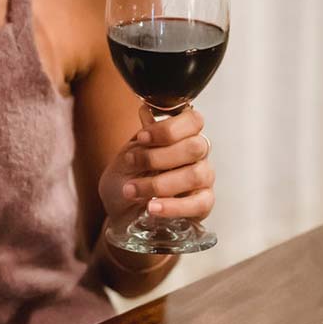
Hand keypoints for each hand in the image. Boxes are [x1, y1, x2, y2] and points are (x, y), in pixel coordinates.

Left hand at [99, 106, 215, 221]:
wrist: (119, 210)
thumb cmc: (127, 179)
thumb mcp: (127, 157)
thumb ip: (142, 140)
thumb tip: (147, 113)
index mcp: (182, 136)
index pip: (193, 121)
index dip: (168, 129)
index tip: (142, 138)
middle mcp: (197, 155)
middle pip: (195, 147)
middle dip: (159, 156)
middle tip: (132, 163)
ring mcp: (203, 180)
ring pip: (195, 175)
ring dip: (158, 184)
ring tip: (132, 190)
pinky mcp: (203, 205)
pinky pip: (198, 204)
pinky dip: (172, 206)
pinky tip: (152, 207)